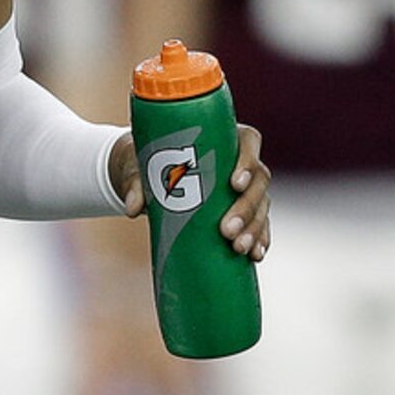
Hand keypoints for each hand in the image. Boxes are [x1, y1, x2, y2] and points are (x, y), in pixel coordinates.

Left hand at [107, 125, 271, 262]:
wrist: (147, 177)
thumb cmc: (147, 162)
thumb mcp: (139, 167)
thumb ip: (135, 183)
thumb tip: (133, 208)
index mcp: (223, 138)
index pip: (248, 142)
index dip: (247, 162)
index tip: (234, 184)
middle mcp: (239, 162)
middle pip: (258, 180)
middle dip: (246, 207)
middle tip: (226, 231)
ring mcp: (244, 188)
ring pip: (261, 205)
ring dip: (254, 228)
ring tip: (238, 248)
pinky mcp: (242, 210)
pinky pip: (259, 224)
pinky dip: (259, 239)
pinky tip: (254, 256)